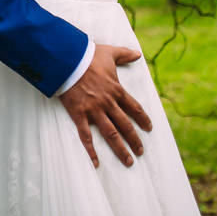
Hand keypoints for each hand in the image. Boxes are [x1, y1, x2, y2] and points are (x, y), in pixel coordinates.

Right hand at [58, 44, 151, 167]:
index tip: (149, 128)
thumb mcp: (109, 53)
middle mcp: (108, 103)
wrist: (67, 60)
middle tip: (140, 151)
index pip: (134, 108)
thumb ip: (124, 54)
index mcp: (116, 90)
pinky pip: (86, 136)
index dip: (143, 119)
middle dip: (135, 140)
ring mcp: (94, 110)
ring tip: (128, 161)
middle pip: (125, 125)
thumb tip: (138, 54)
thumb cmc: (87, 55)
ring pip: (111, 134)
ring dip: (120, 149)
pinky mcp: (79, 114)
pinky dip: (91, 150)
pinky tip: (96, 162)